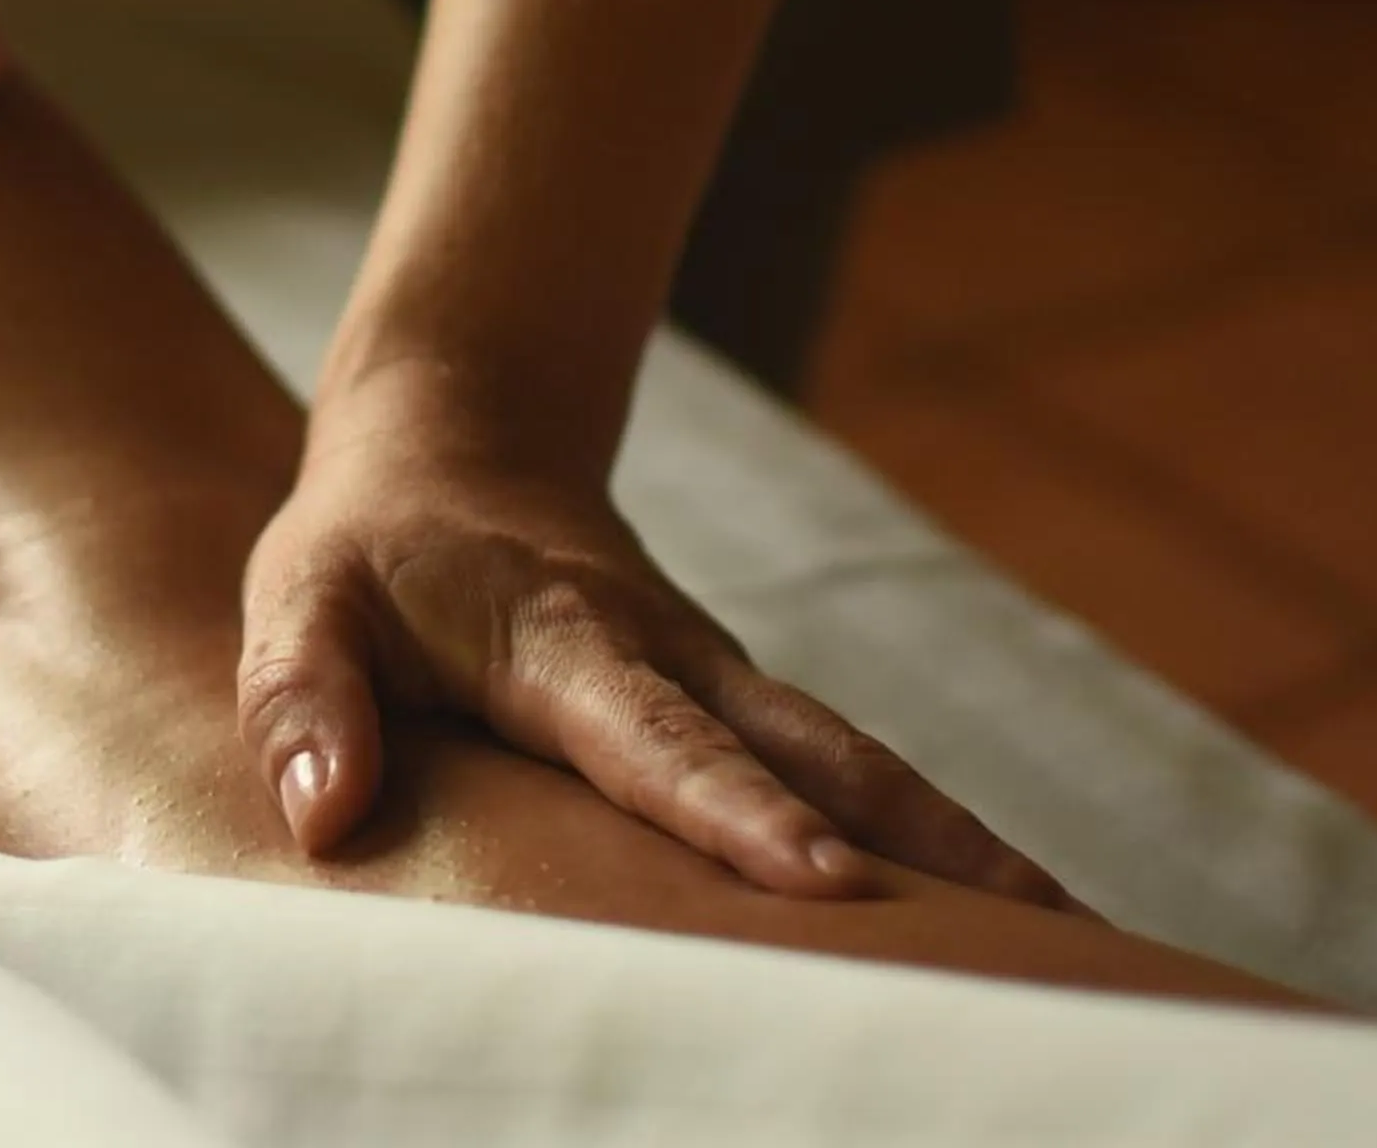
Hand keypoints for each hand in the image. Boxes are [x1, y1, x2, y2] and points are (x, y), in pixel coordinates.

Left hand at [236, 373, 1076, 906]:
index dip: (739, 811)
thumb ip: (302, 701)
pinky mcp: (736, 697)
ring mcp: (718, 674)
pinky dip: (928, 833)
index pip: (657, 739)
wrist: (452, 437)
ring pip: (857, 760)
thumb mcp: (296, 605)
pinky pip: (844, 768)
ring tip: (1080, 940)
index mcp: (562, 642)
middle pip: (815, 752)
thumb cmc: (366, 545)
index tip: (825, 880)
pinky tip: (1004, 913)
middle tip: (1041, 934)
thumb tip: (324, 817)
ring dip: (960, 843)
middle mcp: (668, 655)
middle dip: (924, 842)